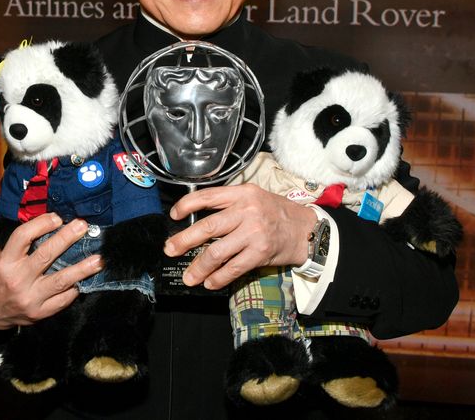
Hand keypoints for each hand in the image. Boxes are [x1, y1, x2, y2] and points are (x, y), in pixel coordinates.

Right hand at [0, 213, 102, 329]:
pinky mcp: (40, 313)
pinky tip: (86, 279)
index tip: (56, 217)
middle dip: (67, 238)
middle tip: (82, 226)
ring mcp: (30, 298)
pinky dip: (75, 288)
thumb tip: (46, 226)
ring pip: (61, 280)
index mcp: (5, 263)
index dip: (41, 223)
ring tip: (99, 259)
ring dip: (82, 268)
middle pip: (46, 255)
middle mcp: (18, 280)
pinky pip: (63, 299)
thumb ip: (18, 246)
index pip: (23, 237)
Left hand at [163, 183, 316, 290]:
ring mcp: (254, 232)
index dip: (187, 205)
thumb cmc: (275, 213)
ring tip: (189, 276)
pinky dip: (218, 278)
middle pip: (208, 226)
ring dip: (199, 266)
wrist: (305, 229)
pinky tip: (210, 282)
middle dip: (184, 240)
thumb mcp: (253, 198)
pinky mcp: (260, 252)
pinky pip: (233, 268)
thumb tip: (197, 219)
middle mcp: (247, 210)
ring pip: (217, 252)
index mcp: (242, 193)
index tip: (174, 215)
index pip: (208, 196)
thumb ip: (229, 204)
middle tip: (170, 250)